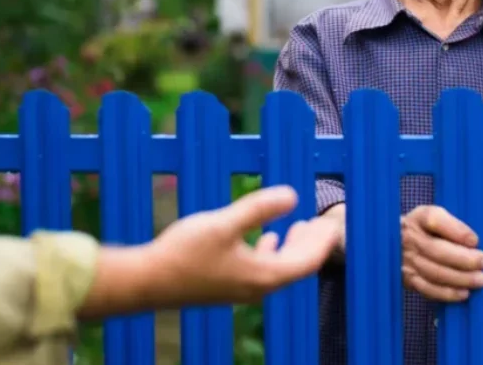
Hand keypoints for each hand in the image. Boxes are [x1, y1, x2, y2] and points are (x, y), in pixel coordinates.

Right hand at [144, 185, 339, 305]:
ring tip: (299, 227)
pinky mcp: (227, 285)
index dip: (323, 242)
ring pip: (279, 269)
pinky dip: (271, 253)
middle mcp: (257, 287)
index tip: (334, 224)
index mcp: (263, 276)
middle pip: (296, 267)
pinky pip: (262, 270)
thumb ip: (258, 208)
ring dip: (292, 248)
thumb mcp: (224, 223)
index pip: (306, 261)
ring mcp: (241, 289)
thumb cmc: (184, 253)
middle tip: (324, 223)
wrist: (148, 281)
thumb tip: (294, 194)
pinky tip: (265, 239)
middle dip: (312, 244)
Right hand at [400, 205, 482, 302]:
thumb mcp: (437, 218)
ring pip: (434, 272)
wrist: (398, 245)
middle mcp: (410, 238)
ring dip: (460, 278)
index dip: (456, 231)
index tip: (475, 240)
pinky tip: (464, 293)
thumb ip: (454, 226)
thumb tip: (473, 244)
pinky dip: (447, 293)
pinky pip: (428, 289)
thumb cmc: (428, 231)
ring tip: (480, 280)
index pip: (434, 219)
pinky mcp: (407, 279)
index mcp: (419, 218)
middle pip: (436, 250)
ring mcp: (406, 260)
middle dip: (464, 259)